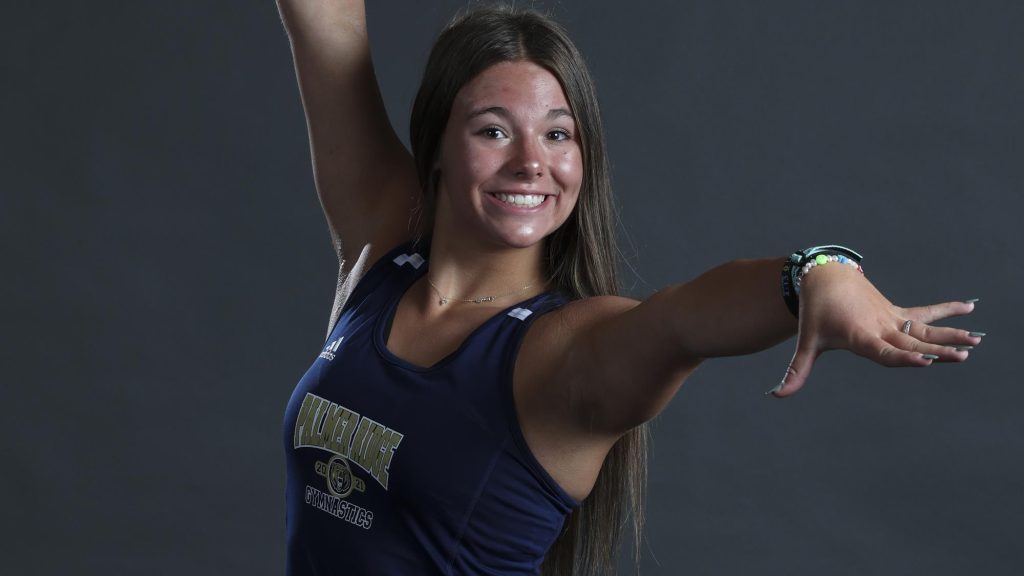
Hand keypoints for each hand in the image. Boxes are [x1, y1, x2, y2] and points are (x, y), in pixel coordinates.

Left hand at [770, 264, 980, 396]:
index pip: (884, 351)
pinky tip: (971, 307)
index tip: (925, 361)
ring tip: (976, 341)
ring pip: (924, 329)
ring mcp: (891, 319)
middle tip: (961, 356)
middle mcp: (880, 328)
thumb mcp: (807, 341)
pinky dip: (947, 310)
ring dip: (950, 333)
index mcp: (860, 337)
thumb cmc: (815, 313)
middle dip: (936, 351)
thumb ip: (797, 370)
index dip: (904, 359)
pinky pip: (925, 313)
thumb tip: (776, 394)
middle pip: (911, 343)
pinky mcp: (897, 312)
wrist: (823, 277)